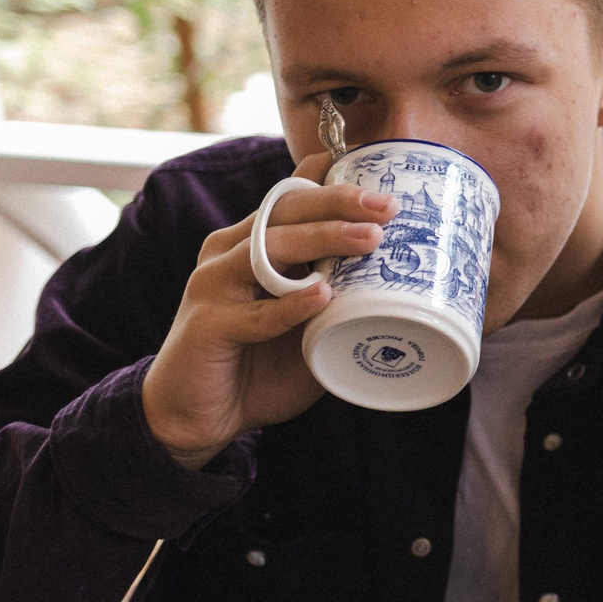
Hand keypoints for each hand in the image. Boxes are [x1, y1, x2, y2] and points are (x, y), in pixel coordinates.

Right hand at [141, 153, 393, 469]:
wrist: (202, 416)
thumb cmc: (262, 361)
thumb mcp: (310, 320)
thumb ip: (339, 292)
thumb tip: (400, 274)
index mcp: (252, 243)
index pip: (292, 199)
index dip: (335, 187)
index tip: (382, 185)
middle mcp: (229, 253)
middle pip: (283, 212)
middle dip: (337, 203)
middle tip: (386, 206)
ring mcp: (213, 286)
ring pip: (269, 250)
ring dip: (321, 240)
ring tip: (369, 240)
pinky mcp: (207, 326)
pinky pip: (253, 314)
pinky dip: (289, 305)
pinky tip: (321, 297)